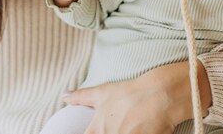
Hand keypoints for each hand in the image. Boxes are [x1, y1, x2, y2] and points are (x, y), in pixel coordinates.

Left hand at [63, 61, 211, 133]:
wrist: (159, 95)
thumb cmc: (130, 93)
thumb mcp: (102, 93)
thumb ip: (81, 97)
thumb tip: (63, 96)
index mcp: (96, 129)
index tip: (97, 130)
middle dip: (112, 132)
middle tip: (121, 125)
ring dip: (125, 133)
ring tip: (130, 125)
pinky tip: (139, 130)